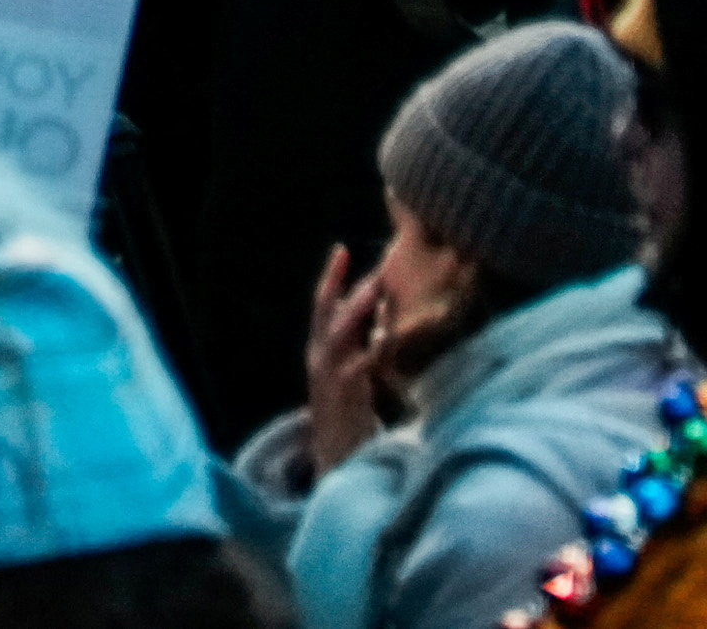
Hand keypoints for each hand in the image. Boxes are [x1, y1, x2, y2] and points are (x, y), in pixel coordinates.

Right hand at [302, 243, 385, 474]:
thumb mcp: (352, 372)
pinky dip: (373, 350)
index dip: (331, 279)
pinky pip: (358, 366)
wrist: (333, 456)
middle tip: (372, 269)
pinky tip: (387, 339)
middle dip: (348, 289)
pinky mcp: (341, 394)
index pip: (323, 306)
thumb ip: (361, 344)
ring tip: (376, 294)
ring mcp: (327, 375)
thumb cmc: (348, 411)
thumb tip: (384, 314)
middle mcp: (319, 358)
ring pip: (340, 334)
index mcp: (321, 350)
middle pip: (328, 314)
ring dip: (357, 312)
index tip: (340, 250)